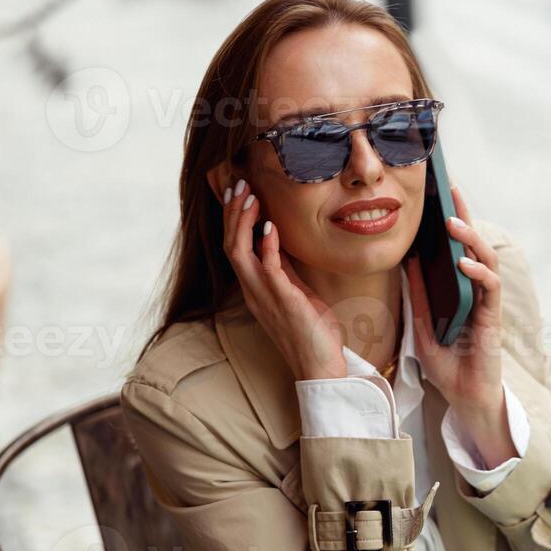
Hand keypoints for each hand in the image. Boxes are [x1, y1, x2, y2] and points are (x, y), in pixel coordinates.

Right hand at [222, 179, 346, 380]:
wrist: (320, 366)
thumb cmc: (311, 330)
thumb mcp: (295, 291)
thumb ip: (283, 268)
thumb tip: (277, 240)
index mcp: (254, 288)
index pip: (234, 247)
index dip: (233, 218)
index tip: (238, 192)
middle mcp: (253, 291)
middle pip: (230, 244)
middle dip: (232, 213)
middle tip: (238, 184)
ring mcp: (264, 297)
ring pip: (239, 254)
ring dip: (243, 223)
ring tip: (249, 196)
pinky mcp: (283, 302)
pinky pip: (269, 270)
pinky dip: (267, 247)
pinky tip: (270, 227)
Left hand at [407, 185, 512, 463]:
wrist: (464, 399)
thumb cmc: (447, 365)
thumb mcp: (421, 326)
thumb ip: (418, 296)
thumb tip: (408, 262)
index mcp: (459, 291)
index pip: (457, 249)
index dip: (451, 222)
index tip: (437, 194)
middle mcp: (475, 293)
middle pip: (474, 246)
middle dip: (465, 216)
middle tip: (451, 190)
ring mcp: (486, 305)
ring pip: (486, 261)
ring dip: (471, 240)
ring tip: (453, 222)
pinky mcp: (492, 320)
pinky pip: (490, 290)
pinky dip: (479, 274)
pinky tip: (465, 263)